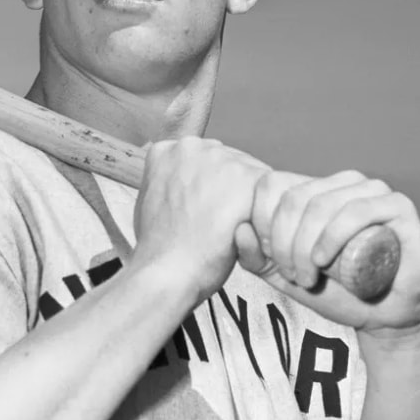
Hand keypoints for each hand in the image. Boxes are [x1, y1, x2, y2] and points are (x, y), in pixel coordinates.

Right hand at [132, 138, 269, 304]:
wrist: (166, 272)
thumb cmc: (159, 249)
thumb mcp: (151, 203)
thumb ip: (171, 184)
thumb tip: (186, 185)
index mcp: (167, 150)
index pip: (206, 159)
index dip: (213, 186)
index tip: (209, 206)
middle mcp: (193, 147)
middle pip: (230, 162)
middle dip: (232, 190)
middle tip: (221, 222)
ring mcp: (220, 159)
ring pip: (252, 176)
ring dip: (249, 201)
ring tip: (230, 230)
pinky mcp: (246, 178)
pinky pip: (269, 193)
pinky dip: (263, 215)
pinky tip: (244, 233)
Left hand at [235, 170, 419, 332]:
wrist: (387, 317)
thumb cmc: (338, 292)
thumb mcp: (286, 277)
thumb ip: (257, 258)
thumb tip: (239, 230)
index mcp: (316, 188)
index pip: (272, 185)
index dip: (263, 224)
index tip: (271, 260)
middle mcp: (344, 183)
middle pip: (294, 198)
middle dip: (284, 243)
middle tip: (293, 276)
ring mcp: (373, 191)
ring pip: (323, 205)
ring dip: (306, 246)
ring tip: (308, 277)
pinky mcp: (398, 207)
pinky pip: (358, 210)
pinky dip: (334, 235)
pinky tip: (323, 260)